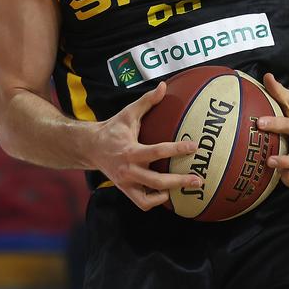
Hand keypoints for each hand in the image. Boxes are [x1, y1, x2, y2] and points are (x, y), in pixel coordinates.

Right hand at [91, 83, 202, 210]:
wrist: (89, 147)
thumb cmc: (112, 129)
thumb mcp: (128, 113)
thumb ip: (147, 101)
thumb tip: (163, 86)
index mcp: (130, 151)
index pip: (158, 150)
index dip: (178, 149)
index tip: (195, 146)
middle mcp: (128, 170)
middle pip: (157, 181)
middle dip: (179, 181)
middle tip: (199, 179)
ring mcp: (126, 183)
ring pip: (149, 197)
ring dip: (169, 195)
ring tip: (186, 189)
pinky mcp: (125, 190)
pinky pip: (142, 202)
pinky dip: (156, 201)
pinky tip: (169, 193)